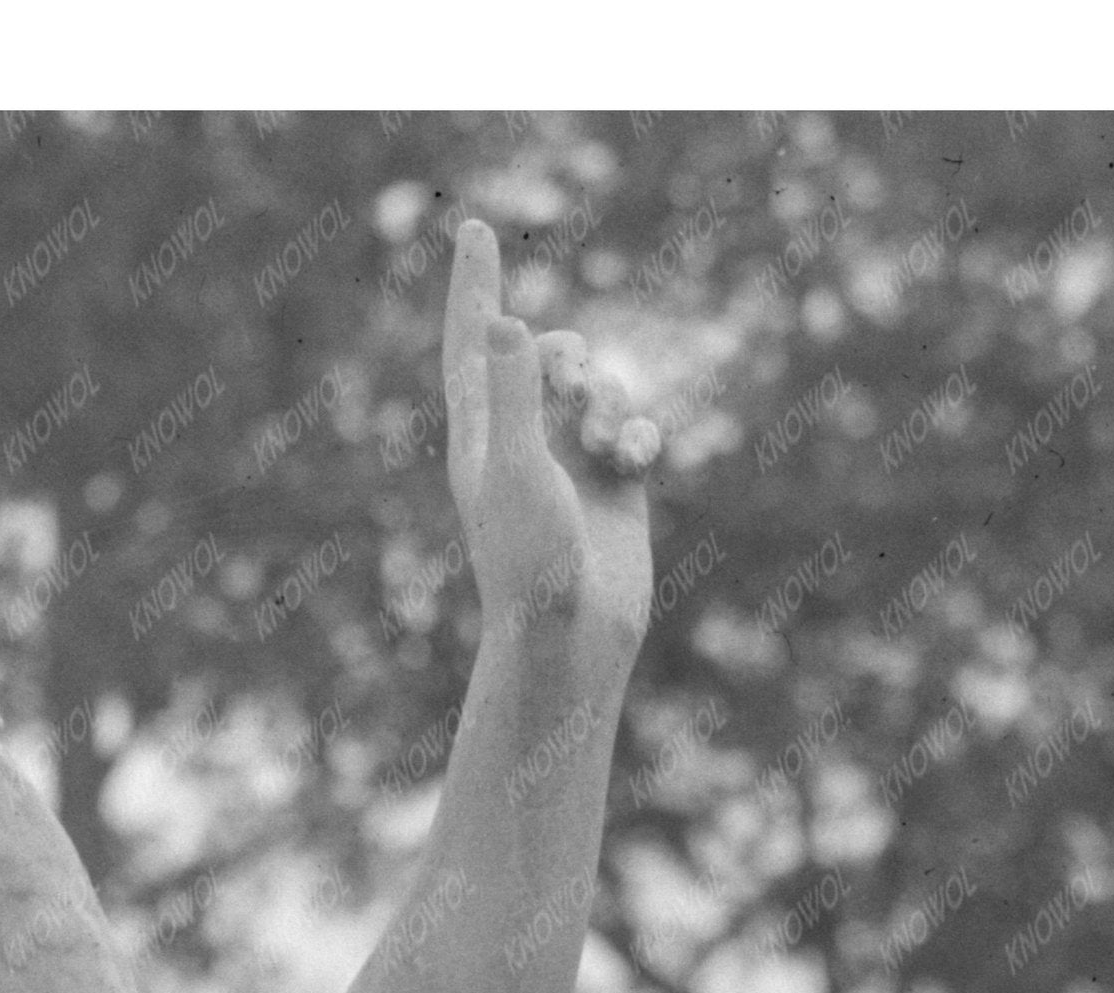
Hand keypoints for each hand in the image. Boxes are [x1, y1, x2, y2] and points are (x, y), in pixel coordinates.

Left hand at [442, 216, 658, 667]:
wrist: (570, 641)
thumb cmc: (530, 563)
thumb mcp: (517, 469)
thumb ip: (515, 392)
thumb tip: (501, 319)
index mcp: (480, 435)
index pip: (472, 342)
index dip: (473, 286)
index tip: (472, 229)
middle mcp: (521, 444)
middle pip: (549, 355)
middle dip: (570, 357)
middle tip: (573, 384)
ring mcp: (568, 464)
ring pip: (599, 389)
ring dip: (611, 401)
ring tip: (607, 446)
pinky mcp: (611, 487)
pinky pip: (635, 428)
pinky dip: (641, 434)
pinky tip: (637, 462)